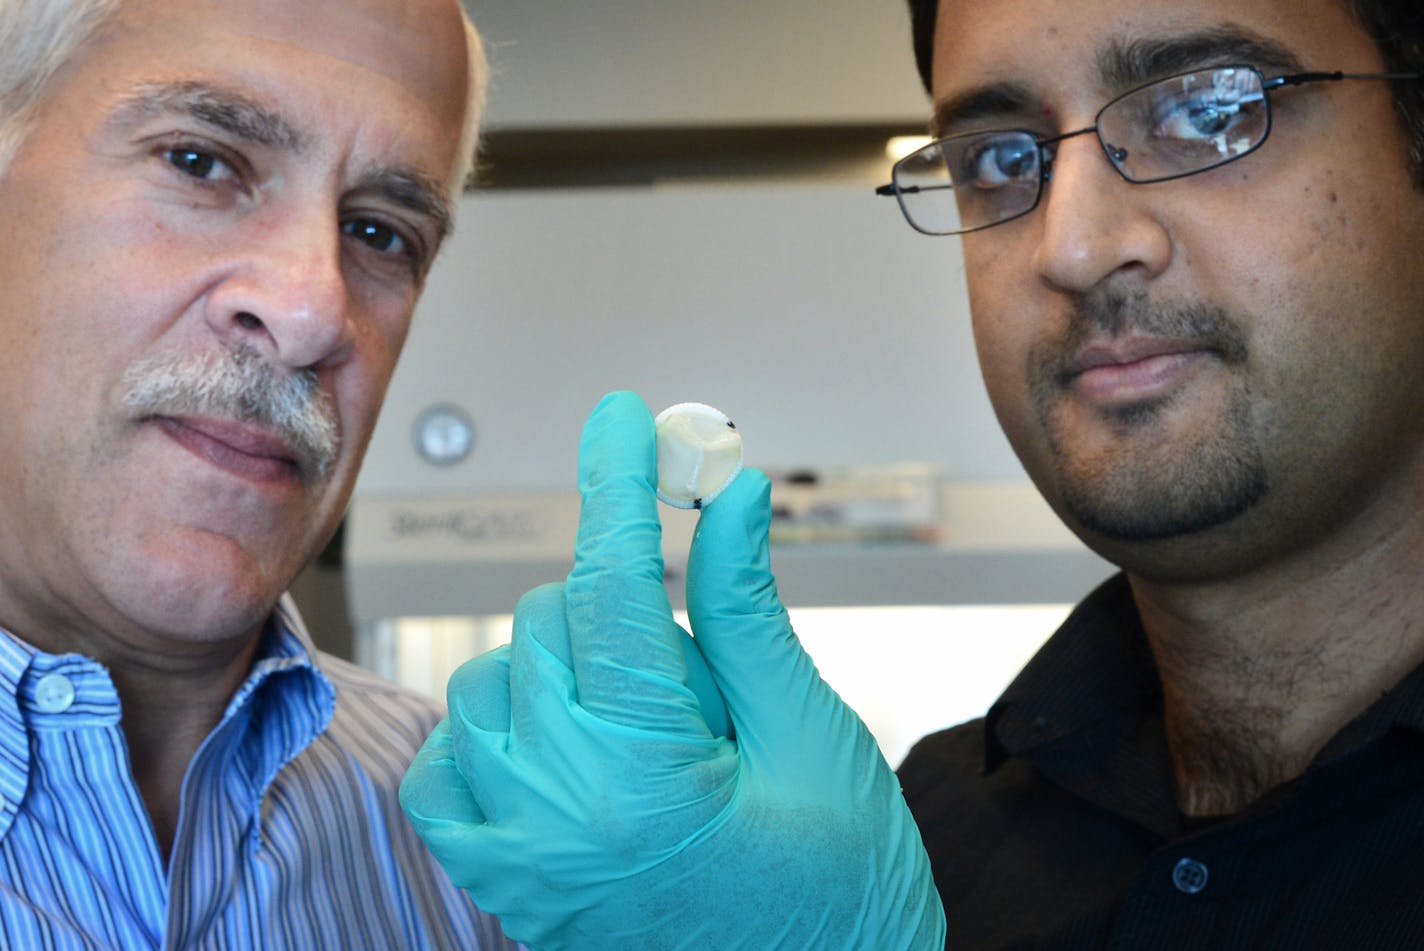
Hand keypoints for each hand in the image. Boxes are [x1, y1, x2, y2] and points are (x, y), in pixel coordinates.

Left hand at [401, 392, 944, 949]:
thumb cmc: (837, 892)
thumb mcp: (808, 735)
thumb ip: (746, 612)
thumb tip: (730, 501)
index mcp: (646, 775)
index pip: (613, 585)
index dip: (620, 485)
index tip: (621, 421)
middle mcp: (558, 813)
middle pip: (553, 618)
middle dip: (625, 607)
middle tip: (700, 674)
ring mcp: (519, 852)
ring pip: (491, 675)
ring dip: (562, 662)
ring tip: (648, 723)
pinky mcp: (502, 881)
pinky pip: (448, 762)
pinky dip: (494, 726)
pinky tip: (562, 739)